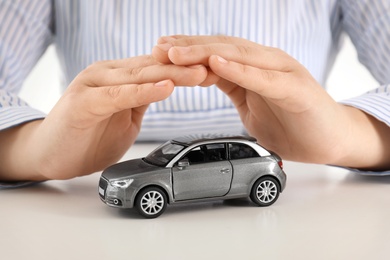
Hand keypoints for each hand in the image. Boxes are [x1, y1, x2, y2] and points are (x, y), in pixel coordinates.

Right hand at [0, 55, 206, 180]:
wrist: (48, 153)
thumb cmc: (86, 136)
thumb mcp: (124, 118)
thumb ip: (141, 100)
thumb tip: (166, 89)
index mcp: (120, 78)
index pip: (160, 68)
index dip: (188, 69)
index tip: (216, 71)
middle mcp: (108, 75)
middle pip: (155, 67)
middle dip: (188, 68)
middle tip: (217, 67)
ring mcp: (95, 85)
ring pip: (140, 76)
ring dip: (173, 75)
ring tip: (200, 74)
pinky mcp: (84, 101)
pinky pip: (119, 95)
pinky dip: (143, 91)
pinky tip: (165, 88)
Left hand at [153, 35, 389, 168]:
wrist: (330, 141)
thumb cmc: (292, 123)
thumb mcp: (251, 105)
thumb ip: (233, 87)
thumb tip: (206, 78)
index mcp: (254, 68)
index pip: (215, 54)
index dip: (186, 52)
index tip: (158, 53)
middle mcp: (266, 63)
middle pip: (221, 49)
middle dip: (187, 48)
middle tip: (157, 48)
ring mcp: (282, 73)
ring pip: (238, 57)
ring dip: (205, 54)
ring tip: (176, 53)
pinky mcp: (295, 89)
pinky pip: (263, 78)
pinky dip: (240, 70)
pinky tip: (217, 65)